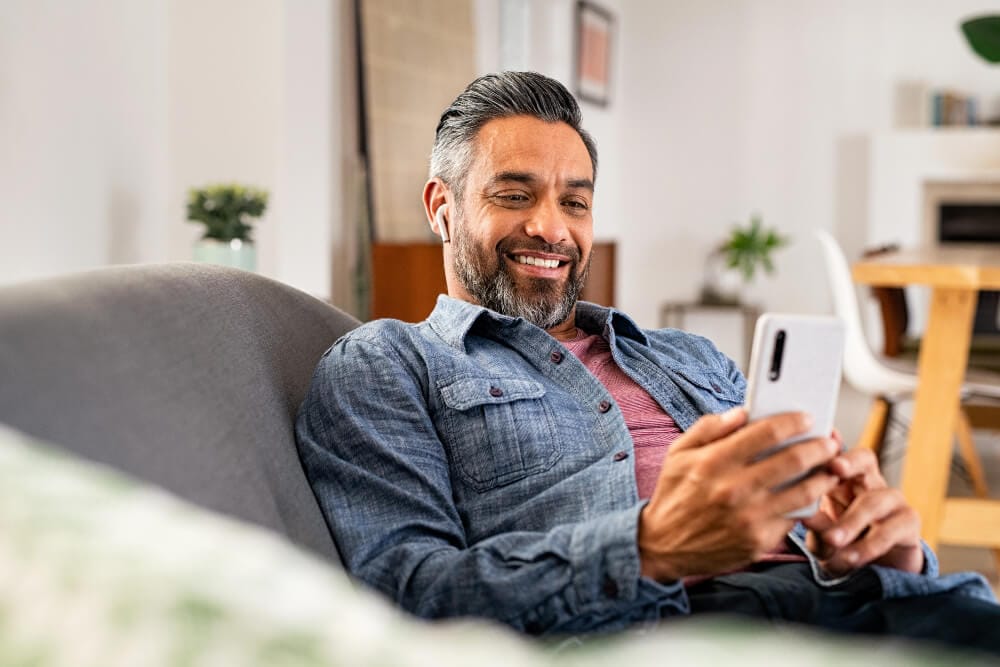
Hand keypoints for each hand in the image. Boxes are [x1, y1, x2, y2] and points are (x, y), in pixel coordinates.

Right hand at [638, 408, 839, 580]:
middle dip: (819, 447)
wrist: (662, 545)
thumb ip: (708, 428)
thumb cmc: (673, 496)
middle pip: (793, 460)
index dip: (793, 421)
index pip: (766, 433)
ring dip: (823, 477)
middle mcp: (734, 489)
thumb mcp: (678, 454)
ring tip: (830, 469)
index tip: (807, 418)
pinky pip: (792, 518)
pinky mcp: (758, 541)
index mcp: (714, 462)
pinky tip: (809, 495)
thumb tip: (741, 413)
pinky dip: (805, 505)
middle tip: (829, 442)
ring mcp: (749, 518)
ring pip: (803, 492)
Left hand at [803, 447, 923, 574]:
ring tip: (832, 540)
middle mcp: (869, 483)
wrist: (870, 572)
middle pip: (865, 459)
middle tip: (834, 469)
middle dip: (849, 462)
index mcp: (842, 479)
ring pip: (876, 500)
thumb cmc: (839, 544)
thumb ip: (815, 524)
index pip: (838, 453)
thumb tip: (803, 516)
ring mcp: (893, 501)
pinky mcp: (908, 524)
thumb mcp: (820, 536)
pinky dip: (869, 545)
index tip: (820, 443)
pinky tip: (852, 558)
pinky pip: (892, 529)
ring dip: (851, 522)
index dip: (830, 448)